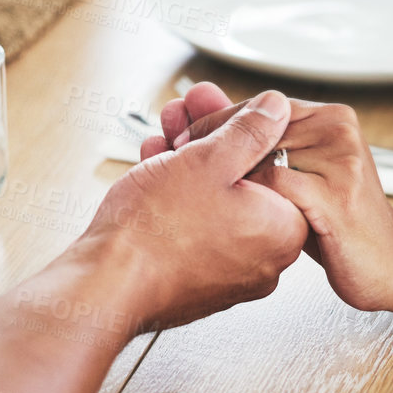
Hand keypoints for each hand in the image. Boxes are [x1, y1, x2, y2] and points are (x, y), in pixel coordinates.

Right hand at [78, 89, 307, 330]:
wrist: (108, 283)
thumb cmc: (157, 232)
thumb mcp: (209, 160)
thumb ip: (250, 131)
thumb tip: (275, 110)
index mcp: (284, 229)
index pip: (279, 163)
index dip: (244, 127)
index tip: (220, 109)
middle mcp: (266, 258)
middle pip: (244, 180)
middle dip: (209, 140)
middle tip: (187, 117)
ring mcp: (231, 272)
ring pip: (216, 201)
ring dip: (189, 163)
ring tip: (164, 138)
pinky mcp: (198, 278)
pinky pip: (197, 226)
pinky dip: (179, 197)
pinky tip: (157, 168)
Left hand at [166, 87, 392, 313]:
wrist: (392, 264)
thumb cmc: (338, 223)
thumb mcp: (296, 178)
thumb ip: (259, 147)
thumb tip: (204, 111)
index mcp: (328, 116)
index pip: (256, 106)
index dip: (211, 120)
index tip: (175, 131)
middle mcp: (336, 128)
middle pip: (253, 126)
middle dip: (205, 137)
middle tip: (166, 146)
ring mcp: (339, 161)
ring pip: (257, 154)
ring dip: (213, 166)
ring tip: (177, 173)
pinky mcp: (335, 198)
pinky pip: (272, 188)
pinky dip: (239, 197)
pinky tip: (211, 208)